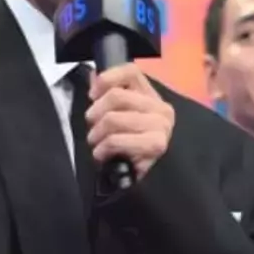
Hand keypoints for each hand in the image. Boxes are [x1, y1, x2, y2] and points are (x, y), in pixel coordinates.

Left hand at [85, 64, 174, 179]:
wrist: (151, 182)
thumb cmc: (130, 147)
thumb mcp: (120, 117)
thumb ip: (108, 94)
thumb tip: (93, 75)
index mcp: (151, 95)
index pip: (130, 71)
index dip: (106, 79)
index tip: (92, 95)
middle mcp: (160, 107)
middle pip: (115, 96)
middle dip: (95, 114)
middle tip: (93, 128)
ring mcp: (160, 126)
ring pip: (113, 118)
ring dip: (96, 135)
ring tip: (97, 144)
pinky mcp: (155, 145)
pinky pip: (116, 140)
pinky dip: (102, 149)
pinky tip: (102, 155)